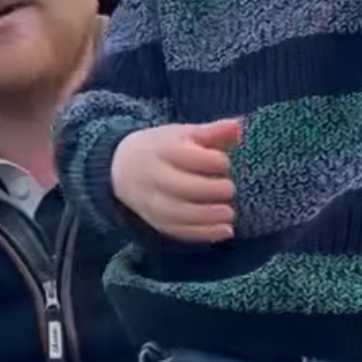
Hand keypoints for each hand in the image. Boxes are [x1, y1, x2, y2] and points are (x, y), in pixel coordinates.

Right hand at [111, 119, 240, 241]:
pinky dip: (204, 234)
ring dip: (208, 217)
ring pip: (179, 214)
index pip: (185, 156)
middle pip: (180, 187)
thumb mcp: (183, 134)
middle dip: (209, 190)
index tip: (225, 163)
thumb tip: (237, 127)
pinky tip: (226, 231)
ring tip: (230, 214)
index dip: (210, 161)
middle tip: (230, 190)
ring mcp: (152, 203)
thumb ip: (211, 132)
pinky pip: (179, 231)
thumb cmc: (162, 148)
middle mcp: (153, 178)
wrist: (123, 169)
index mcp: (160, 150)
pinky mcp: (157, 222)